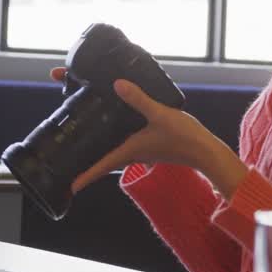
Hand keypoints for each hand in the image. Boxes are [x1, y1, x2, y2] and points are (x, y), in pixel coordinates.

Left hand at [51, 68, 247, 197]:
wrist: (205, 150)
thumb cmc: (184, 138)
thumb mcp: (160, 115)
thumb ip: (139, 99)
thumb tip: (116, 83)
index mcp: (129, 150)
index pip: (100, 167)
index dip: (83, 177)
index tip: (68, 187)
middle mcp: (131, 153)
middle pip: (102, 161)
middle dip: (84, 162)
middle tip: (66, 162)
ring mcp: (138, 150)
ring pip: (111, 151)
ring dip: (98, 149)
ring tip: (82, 141)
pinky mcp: (146, 144)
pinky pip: (123, 143)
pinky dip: (113, 138)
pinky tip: (112, 125)